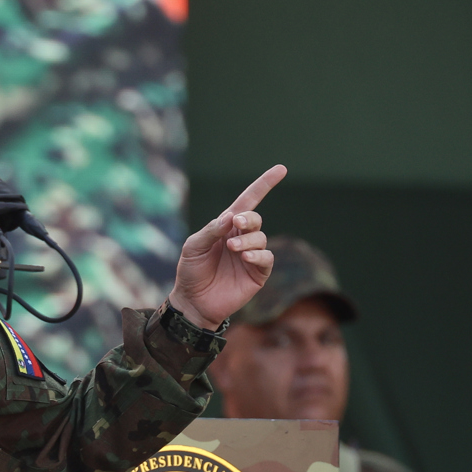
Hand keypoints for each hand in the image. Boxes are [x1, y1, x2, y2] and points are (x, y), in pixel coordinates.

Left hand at [169, 165, 285, 329]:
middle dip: (248, 219)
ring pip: (261, 238)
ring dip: (248, 239)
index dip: (264, 185)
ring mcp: (250, 256)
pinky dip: (258, 254)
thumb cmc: (191, 272)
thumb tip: (232, 215)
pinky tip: (245, 257)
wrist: (193, 301)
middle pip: (255, 219)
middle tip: (237, 223)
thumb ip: (211, 230)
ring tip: (233, 248)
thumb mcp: (193, 246)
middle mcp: (241, 238)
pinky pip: (267, 258)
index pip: (248, 201)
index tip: (281, 169)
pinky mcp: (257, 273)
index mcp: (226, 227)